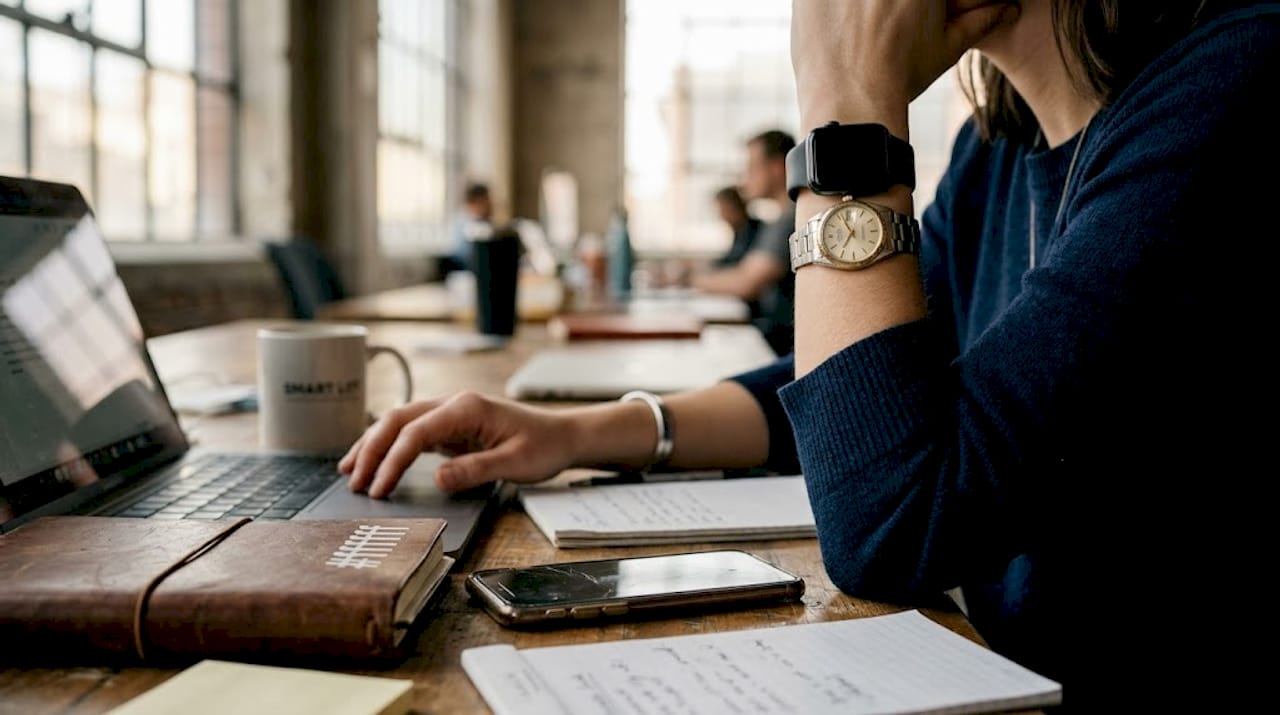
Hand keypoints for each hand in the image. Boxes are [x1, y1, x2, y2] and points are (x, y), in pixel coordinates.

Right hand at [338, 391, 578, 496]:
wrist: (561, 436)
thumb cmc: (543, 447)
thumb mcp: (515, 463)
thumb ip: (476, 469)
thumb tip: (439, 479)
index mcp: (466, 408)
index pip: (416, 432)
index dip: (392, 460)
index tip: (379, 489)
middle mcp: (452, 404)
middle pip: (398, 420)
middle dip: (371, 450)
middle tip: (354, 481)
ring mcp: (449, 413)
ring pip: (399, 423)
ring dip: (373, 445)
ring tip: (349, 471)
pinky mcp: (450, 427)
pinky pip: (411, 433)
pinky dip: (389, 447)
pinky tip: (373, 462)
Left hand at [790, 0, 1019, 130]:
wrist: (851, 107)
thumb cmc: (901, 78)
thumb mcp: (945, 48)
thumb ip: (980, 22)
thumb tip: (1009, 9)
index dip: (916, 7)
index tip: (905, 15)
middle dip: (881, 6)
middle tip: (879, 21)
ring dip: (855, 6)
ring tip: (857, 23)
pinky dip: (823, 6)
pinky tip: (834, 24)